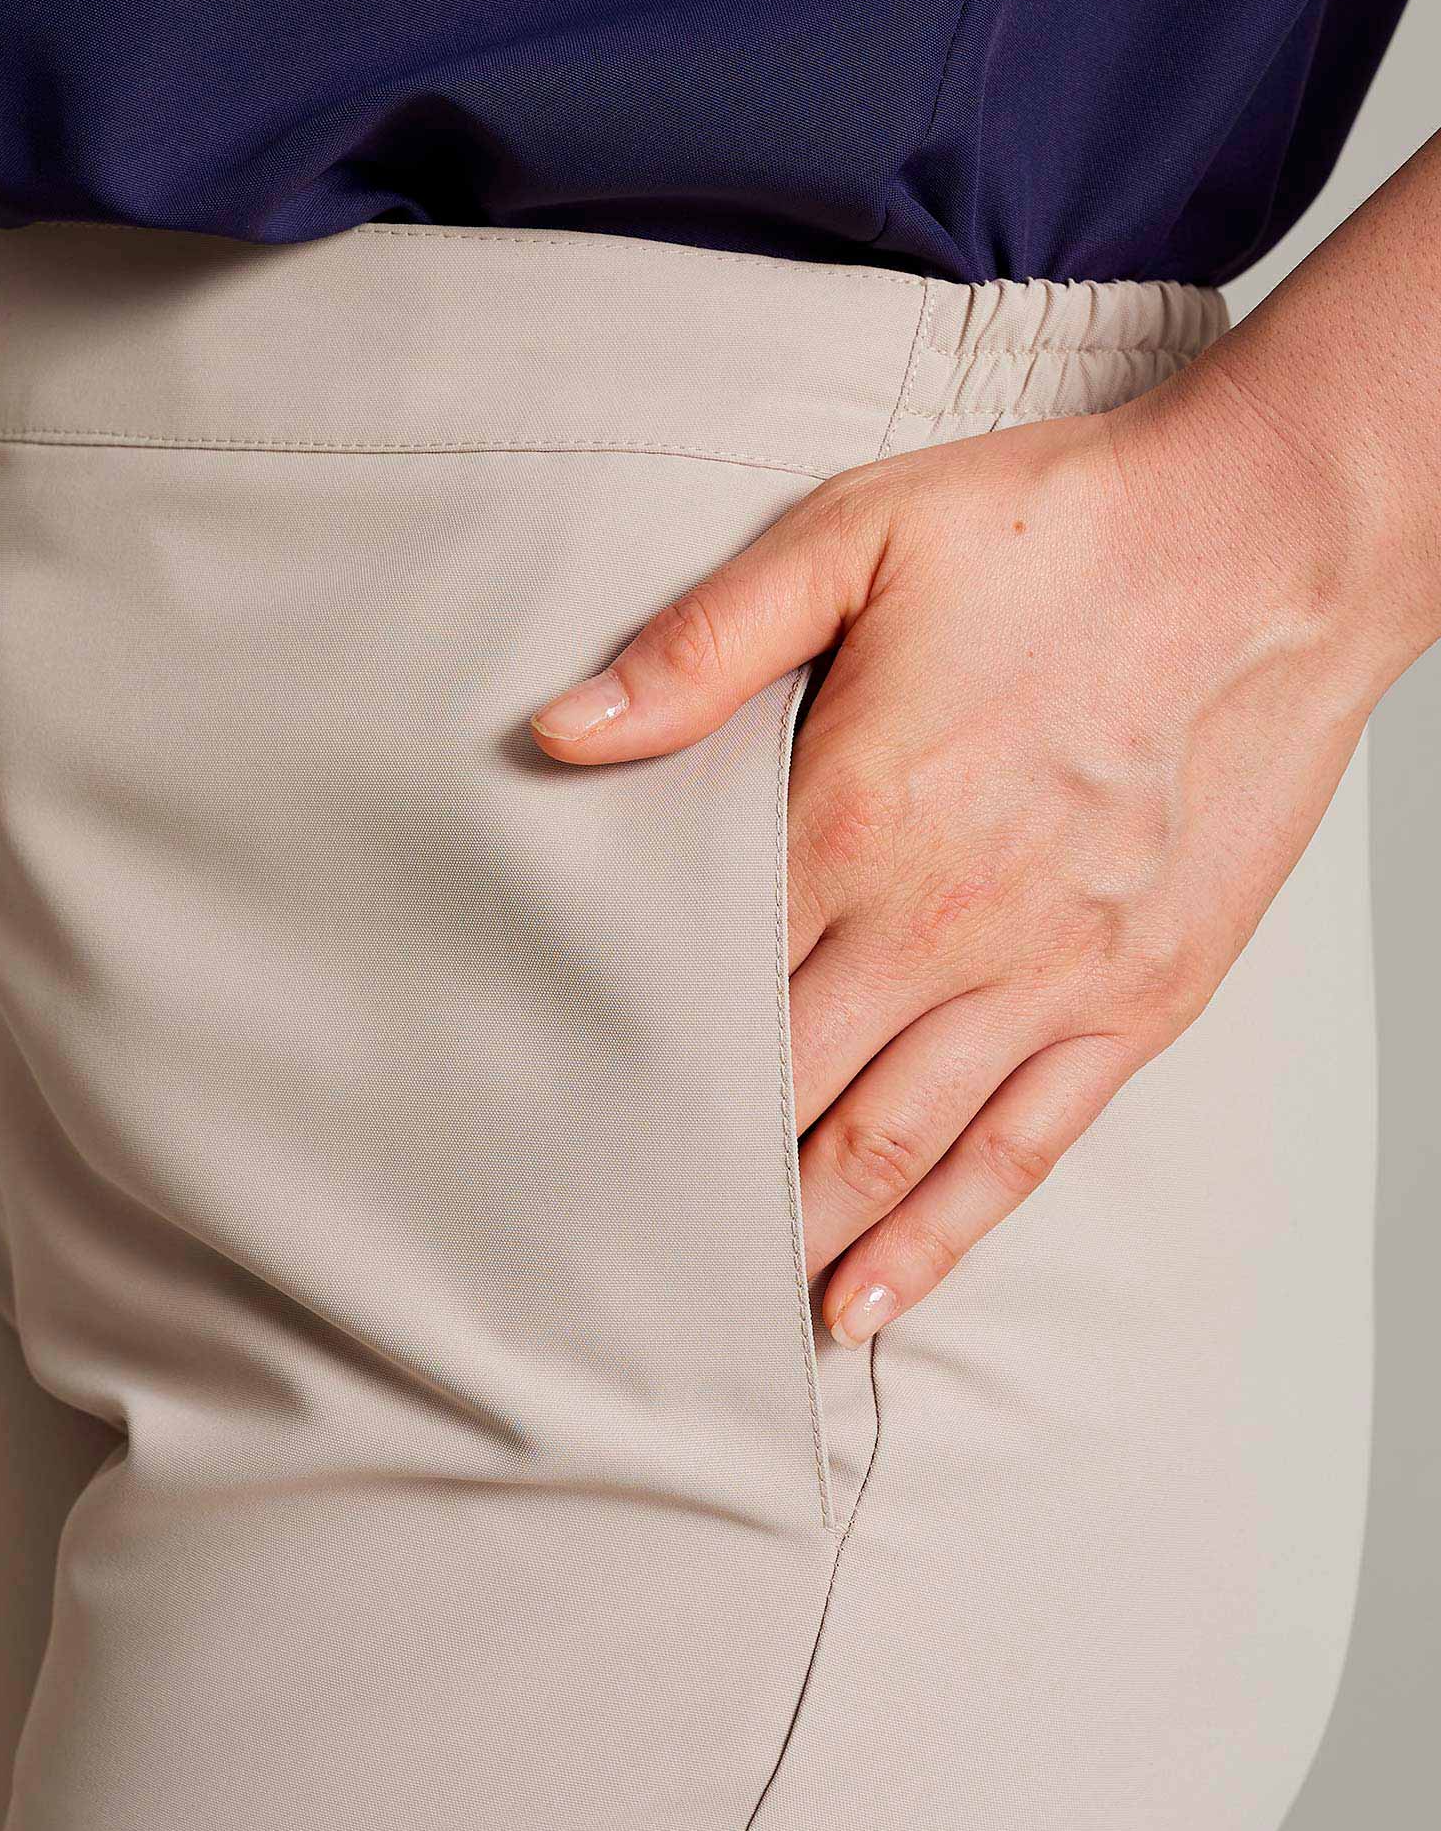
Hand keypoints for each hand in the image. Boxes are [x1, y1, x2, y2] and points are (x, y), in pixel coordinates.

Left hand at [530, 367, 1386, 1347]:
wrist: (1277, 541)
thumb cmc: (1066, 529)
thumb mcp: (856, 537)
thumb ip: (702, 647)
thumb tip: (563, 733)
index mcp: (851, 815)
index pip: (701, 978)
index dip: (622, 1058)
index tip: (553, 1121)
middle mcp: (939, 925)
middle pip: (776, 1087)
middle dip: (684, 1170)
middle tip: (597, 1243)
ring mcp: (1044, 980)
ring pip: (885, 1147)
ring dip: (793, 1234)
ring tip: (707, 1301)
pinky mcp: (1133, 1005)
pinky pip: (1015, 1153)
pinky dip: (933, 1240)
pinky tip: (864, 1301)